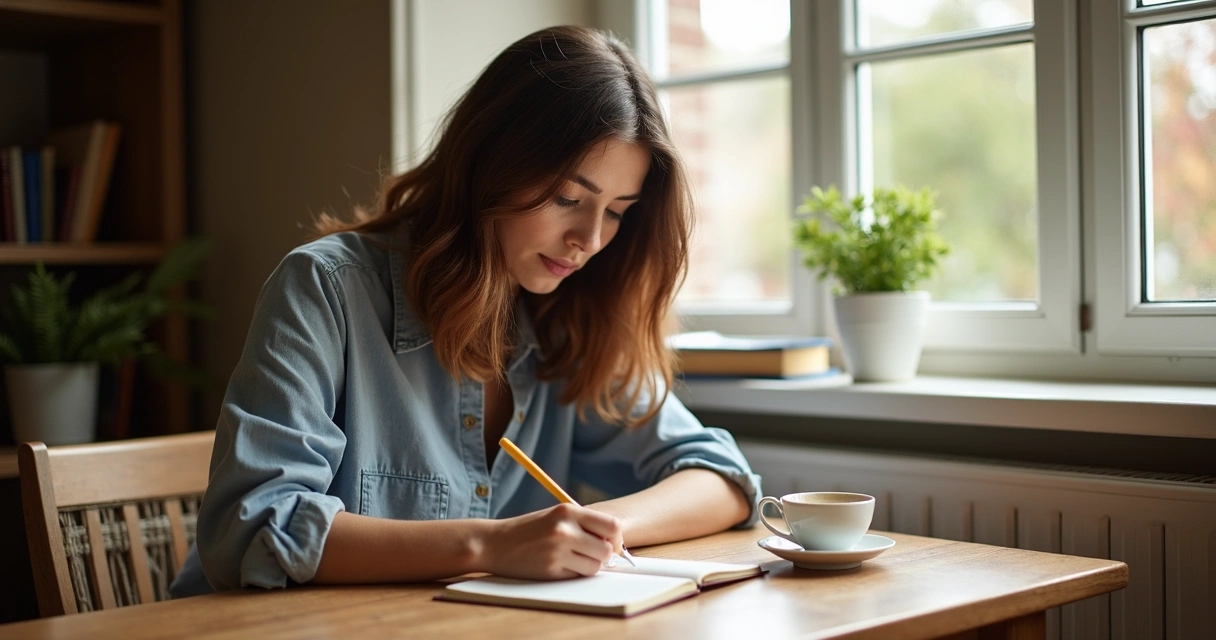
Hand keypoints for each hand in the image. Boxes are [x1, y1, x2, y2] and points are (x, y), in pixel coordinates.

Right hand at [480, 503, 622, 579]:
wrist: (494, 543)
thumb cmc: (528, 530)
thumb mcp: (556, 516)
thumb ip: (583, 525)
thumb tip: (615, 544)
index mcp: (568, 511)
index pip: (612, 526)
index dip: (616, 539)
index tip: (611, 544)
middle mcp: (565, 529)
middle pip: (607, 550)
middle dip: (604, 556)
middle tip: (593, 555)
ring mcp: (557, 551)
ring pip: (595, 566)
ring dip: (589, 566)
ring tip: (572, 559)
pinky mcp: (551, 570)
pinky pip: (577, 576)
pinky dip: (574, 574)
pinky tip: (559, 565)